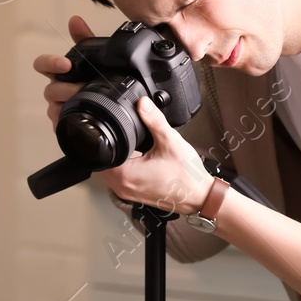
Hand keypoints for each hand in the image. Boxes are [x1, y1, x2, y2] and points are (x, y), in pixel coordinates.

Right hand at [32, 15, 93, 125]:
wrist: (117, 113)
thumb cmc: (101, 84)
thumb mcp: (98, 60)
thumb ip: (86, 39)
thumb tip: (74, 20)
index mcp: (62, 73)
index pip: (43, 65)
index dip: (50, 62)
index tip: (65, 63)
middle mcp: (57, 90)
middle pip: (50, 89)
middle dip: (65, 88)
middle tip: (80, 88)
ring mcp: (59, 109)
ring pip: (53, 107)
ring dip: (66, 105)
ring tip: (82, 103)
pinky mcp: (64, 126)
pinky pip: (59, 125)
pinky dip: (65, 122)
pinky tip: (74, 121)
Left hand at [99, 95, 214, 215]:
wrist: (199, 196)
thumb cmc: (187, 176)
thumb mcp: (170, 141)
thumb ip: (154, 120)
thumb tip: (143, 104)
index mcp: (126, 175)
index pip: (101, 155)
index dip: (106, 140)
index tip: (114, 132)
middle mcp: (123, 187)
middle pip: (103, 163)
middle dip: (111, 149)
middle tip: (125, 138)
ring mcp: (128, 193)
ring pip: (110, 172)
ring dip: (116, 160)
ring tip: (132, 148)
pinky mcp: (135, 195)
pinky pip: (120, 180)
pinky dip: (124, 169)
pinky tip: (138, 160)